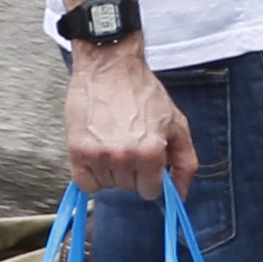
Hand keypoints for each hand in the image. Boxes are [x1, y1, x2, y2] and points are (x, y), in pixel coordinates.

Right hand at [65, 42, 197, 198]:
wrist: (110, 66)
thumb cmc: (142, 91)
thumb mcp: (176, 124)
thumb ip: (185, 162)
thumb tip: (181, 195)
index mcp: (152, 152)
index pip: (151, 191)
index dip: (151, 176)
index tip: (147, 161)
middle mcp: (125, 156)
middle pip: (129, 188)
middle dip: (132, 171)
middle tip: (130, 143)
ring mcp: (99, 154)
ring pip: (107, 186)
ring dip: (111, 170)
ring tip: (113, 140)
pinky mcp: (77, 150)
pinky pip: (85, 184)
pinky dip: (90, 174)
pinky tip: (98, 152)